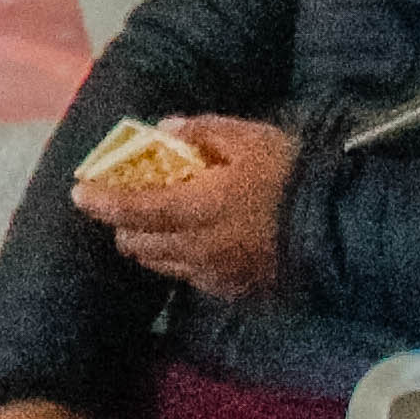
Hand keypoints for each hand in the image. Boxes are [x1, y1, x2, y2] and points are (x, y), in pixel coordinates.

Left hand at [70, 115, 296, 298]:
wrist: (340, 223)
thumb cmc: (292, 173)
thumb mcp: (250, 137)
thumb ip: (202, 130)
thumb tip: (164, 130)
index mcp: (197, 206)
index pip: (134, 208)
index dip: (102, 202)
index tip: (79, 193)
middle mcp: (197, 246)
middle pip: (139, 243)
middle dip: (123, 226)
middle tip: (123, 207)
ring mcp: (215, 272)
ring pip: (160, 264)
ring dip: (147, 245)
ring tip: (153, 226)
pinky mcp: (234, 288)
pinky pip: (191, 278)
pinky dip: (179, 261)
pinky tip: (192, 246)